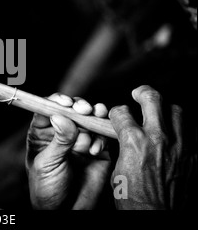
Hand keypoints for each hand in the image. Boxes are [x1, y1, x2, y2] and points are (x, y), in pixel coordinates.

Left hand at [26, 94, 111, 209]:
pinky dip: (101, 139)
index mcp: (43, 132)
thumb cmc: (47, 189)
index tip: (65, 103)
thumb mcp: (48, 163)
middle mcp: (62, 132)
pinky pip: (102, 136)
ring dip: (92, 119)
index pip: (48, 108)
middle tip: (84, 110)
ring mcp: (81, 140)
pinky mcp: (98, 150)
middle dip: (79, 106)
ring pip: (89, 119)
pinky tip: (94, 151)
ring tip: (93, 122)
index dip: (57, 101)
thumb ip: (58, 141)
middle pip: (72, 109)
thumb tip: (61, 116)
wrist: (66, 211)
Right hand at [110, 85, 196, 209]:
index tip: (118, 115)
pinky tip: (174, 128)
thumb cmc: (134, 198)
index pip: (122, 112)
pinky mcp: (193, 154)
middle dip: (142, 92)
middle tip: (138, 93)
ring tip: (160, 111)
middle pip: (153, 99)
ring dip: (165, 108)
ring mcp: (179, 145)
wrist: (157, 215)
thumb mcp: (117, 169)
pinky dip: (181, 125)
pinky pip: (191, 128)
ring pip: (176, 110)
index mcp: (134, 142)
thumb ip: (122, 147)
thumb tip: (123, 136)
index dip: (116, 112)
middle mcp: (158, 138)